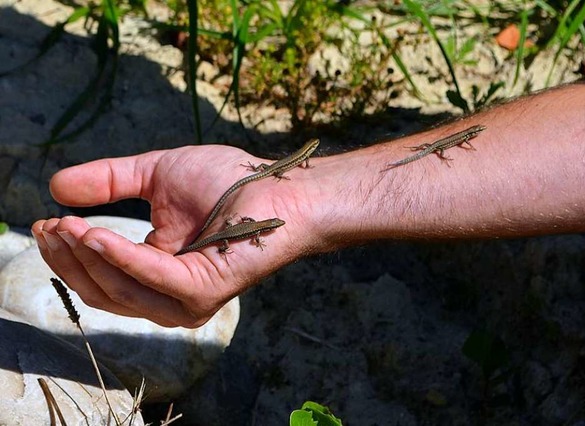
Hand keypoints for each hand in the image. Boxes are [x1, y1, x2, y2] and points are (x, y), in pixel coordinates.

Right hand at [31, 146, 312, 326]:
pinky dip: (117, 256)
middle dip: (68, 259)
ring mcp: (185, 299)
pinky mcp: (201, 291)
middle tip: (45, 226)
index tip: (42, 223)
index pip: (100, 276)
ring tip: (63, 225)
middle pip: (101, 290)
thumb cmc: (230, 182)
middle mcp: (169, 295)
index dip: (67, 253)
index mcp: (158, 272)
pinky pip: (149, 277)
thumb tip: (55, 188)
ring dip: (85, 258)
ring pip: (118, 290)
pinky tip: (91, 234)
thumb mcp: (156, 177)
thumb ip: (110, 183)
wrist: (280, 188)